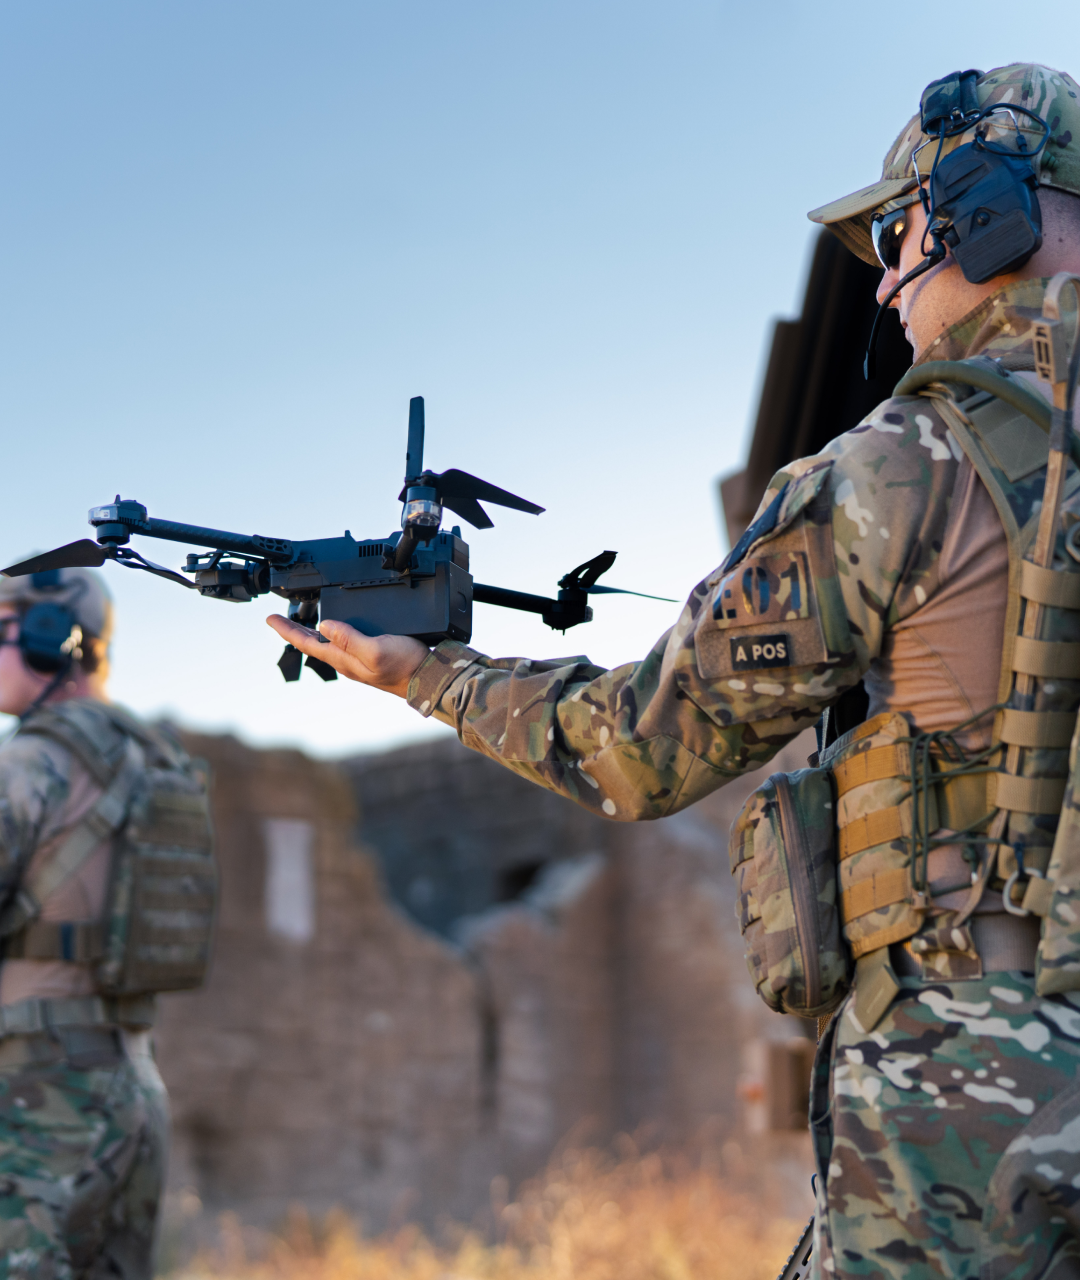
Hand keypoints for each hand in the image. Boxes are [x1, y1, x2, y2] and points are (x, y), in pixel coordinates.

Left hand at [266, 615, 428, 698]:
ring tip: (300, 623)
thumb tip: (324, 625)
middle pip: (313, 643)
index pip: (307, 643)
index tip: (270, 618)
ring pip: (327, 644)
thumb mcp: (375, 649)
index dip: (287, 630)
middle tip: (278, 619)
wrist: (429, 679)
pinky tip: (336, 631)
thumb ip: (349, 638)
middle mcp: (347, 661)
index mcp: (344, 659)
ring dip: (311, 632)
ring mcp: (359, 661)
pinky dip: (333, 634)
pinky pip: (343, 644)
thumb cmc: (405, 667)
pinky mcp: (372, 657)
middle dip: (294, 630)